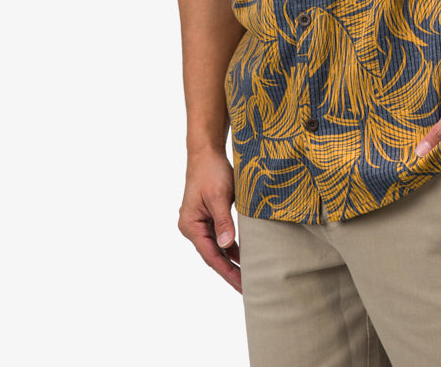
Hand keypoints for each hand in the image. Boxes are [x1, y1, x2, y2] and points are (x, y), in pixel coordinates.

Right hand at [178, 148, 241, 292]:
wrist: (206, 152)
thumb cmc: (211, 172)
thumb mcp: (219, 197)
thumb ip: (223, 222)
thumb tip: (227, 246)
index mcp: (191, 225)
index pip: (211, 256)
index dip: (227, 272)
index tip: (242, 285)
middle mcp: (192, 227)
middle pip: (213, 255)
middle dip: (230, 271)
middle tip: (248, 288)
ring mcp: (199, 222)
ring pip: (217, 247)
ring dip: (232, 260)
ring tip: (248, 276)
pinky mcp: (208, 216)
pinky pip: (220, 236)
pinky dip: (231, 246)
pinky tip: (243, 255)